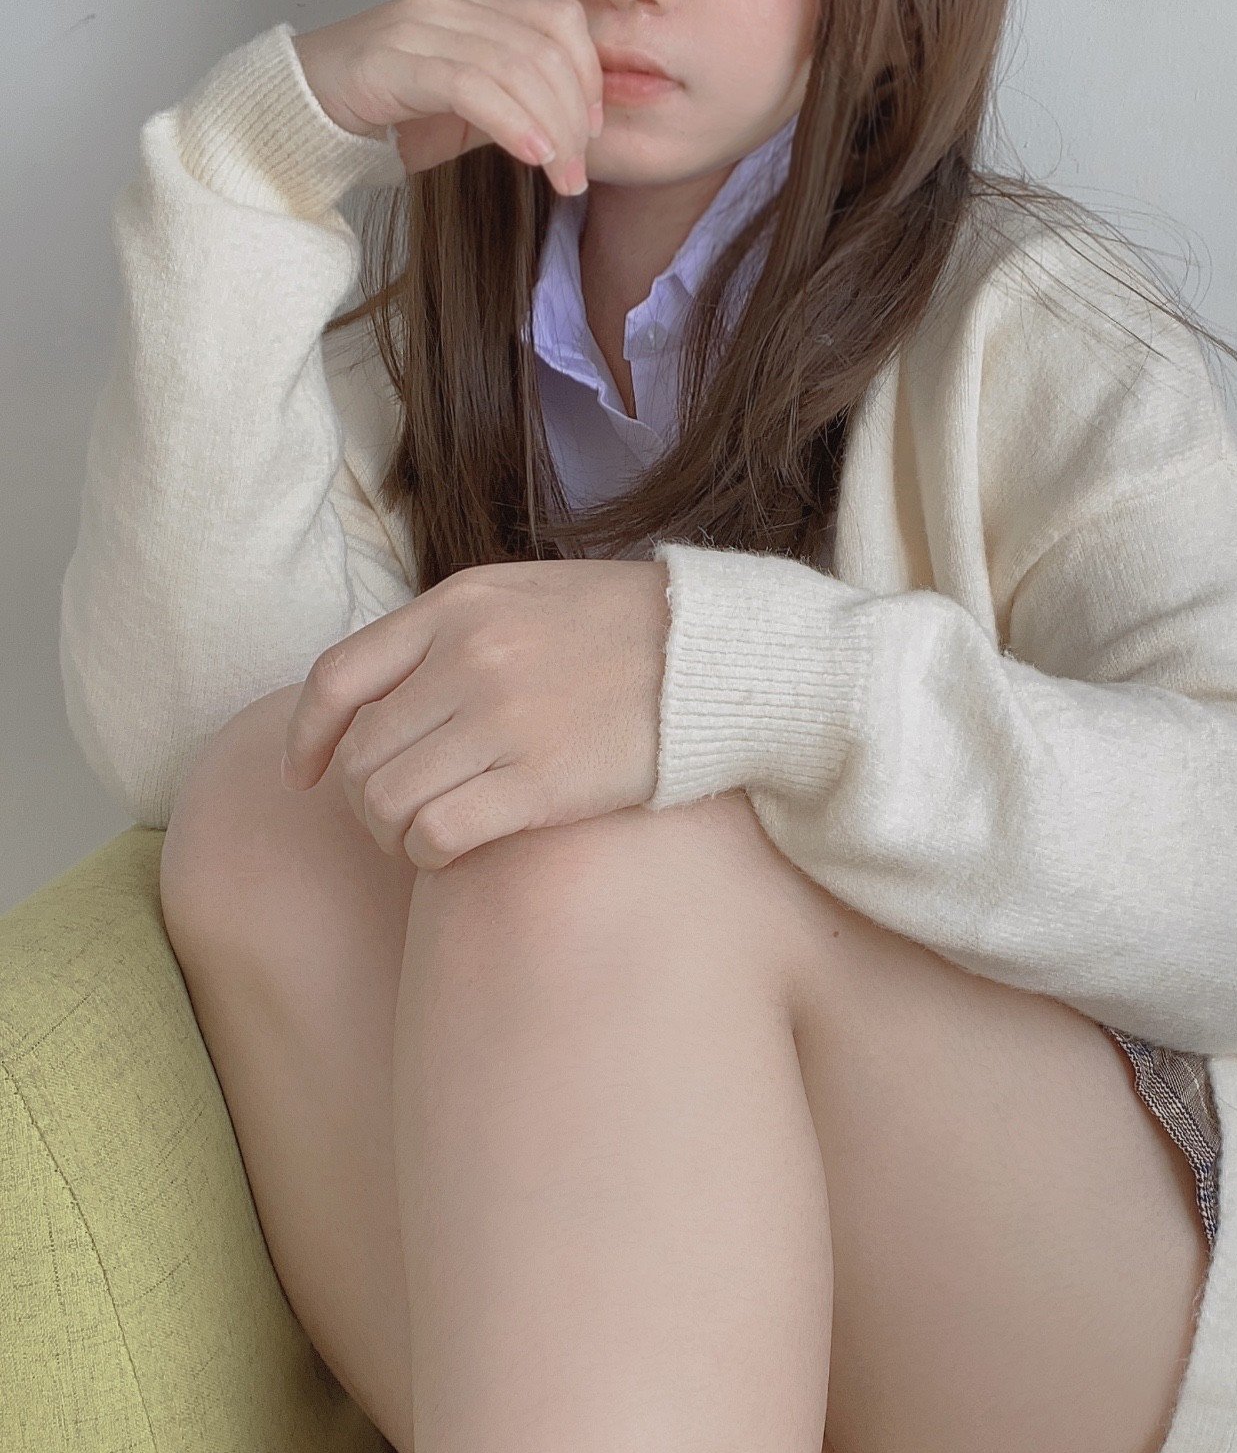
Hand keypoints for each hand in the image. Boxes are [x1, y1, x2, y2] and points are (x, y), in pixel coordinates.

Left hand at [280, 559, 670, 868]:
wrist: (717, 660)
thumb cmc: (626, 633)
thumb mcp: (527, 596)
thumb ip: (453, 633)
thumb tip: (390, 696)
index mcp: (457, 606)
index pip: (339, 679)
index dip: (307, 738)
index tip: (304, 776)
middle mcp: (467, 658)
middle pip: (361, 755)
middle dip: (362, 800)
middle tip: (393, 821)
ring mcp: (501, 721)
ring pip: (387, 800)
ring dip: (392, 835)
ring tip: (423, 840)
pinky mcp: (540, 782)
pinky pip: (437, 834)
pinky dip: (429, 855)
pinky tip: (453, 854)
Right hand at [291, 0, 604, 199]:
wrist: (295, 119)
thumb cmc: (377, 118)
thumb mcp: (459, 114)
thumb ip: (510, 107)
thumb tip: (570, 129)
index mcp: (468, 8)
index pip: (557, 19)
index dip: (589, 75)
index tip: (593, 132)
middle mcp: (446, 7)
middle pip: (544, 47)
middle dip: (575, 116)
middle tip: (578, 175)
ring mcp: (417, 28)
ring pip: (515, 66)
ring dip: (551, 130)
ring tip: (562, 179)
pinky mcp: (391, 62)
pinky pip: (471, 85)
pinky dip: (512, 122)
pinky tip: (532, 157)